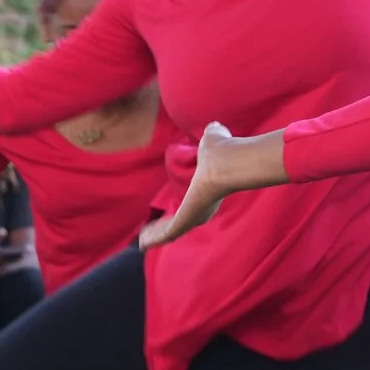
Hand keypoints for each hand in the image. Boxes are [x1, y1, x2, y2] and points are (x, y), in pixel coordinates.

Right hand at [139, 123, 287, 248]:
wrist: (227, 163)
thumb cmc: (222, 152)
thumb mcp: (213, 140)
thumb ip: (212, 134)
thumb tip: (213, 127)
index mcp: (208, 194)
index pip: (193, 206)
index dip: (182, 209)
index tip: (171, 212)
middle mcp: (203, 210)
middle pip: (181, 224)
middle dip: (165, 228)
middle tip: (151, 231)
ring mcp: (194, 218)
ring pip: (171, 232)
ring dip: (156, 236)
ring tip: (142, 240)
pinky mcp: (185, 221)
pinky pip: (166, 233)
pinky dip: (154, 238)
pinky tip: (142, 242)